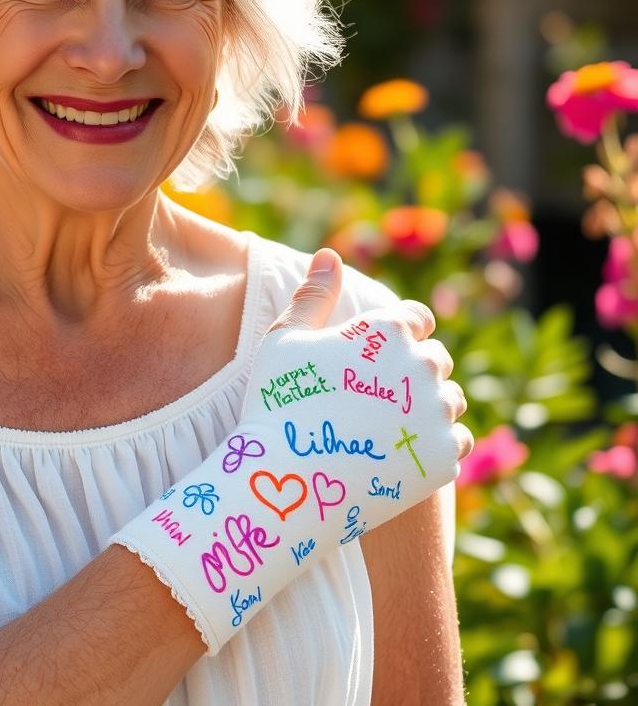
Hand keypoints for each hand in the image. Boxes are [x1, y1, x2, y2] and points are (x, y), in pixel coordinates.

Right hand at [109, 247, 473, 654]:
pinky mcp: (445, 455)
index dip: (399, 333)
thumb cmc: (280, 403)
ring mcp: (437, 412)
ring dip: (429, 405)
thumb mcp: (286, 340)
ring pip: (450, 399)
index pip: (416, 318)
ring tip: (390, 424)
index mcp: (389, 330)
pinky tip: (401, 449)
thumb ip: (313, 295)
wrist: (287, 479)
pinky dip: (435, 442)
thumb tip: (329, 254)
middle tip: (377, 396)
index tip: (378, 356)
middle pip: (435, 358)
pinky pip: (455, 439)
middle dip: (413, 370)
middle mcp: (423, 364)